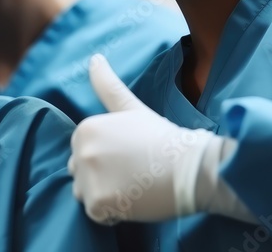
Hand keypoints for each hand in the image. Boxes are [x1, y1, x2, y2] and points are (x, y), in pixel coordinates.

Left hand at [69, 55, 220, 224]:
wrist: (191, 167)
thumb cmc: (163, 138)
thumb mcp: (131, 108)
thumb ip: (107, 85)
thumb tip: (94, 58)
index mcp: (85, 128)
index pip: (82, 152)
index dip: (107, 158)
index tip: (130, 156)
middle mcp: (81, 151)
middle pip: (80, 173)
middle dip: (102, 176)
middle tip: (135, 172)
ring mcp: (88, 177)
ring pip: (84, 194)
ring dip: (105, 196)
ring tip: (134, 187)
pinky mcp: (99, 202)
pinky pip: (97, 214)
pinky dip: (113, 213)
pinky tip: (134, 201)